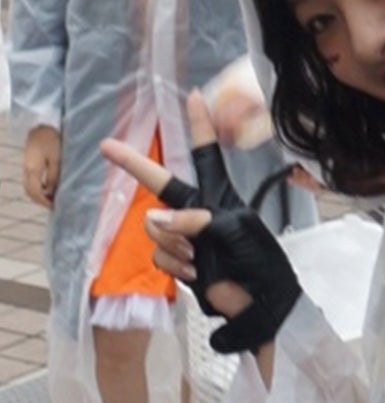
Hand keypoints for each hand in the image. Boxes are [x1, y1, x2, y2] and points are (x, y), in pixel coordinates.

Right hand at [23, 125, 61, 208]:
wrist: (41, 126)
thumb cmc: (52, 140)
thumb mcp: (56, 159)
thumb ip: (53, 176)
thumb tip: (51, 193)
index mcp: (33, 169)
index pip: (36, 192)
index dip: (44, 202)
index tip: (54, 207)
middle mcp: (26, 169)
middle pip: (30, 192)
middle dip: (41, 201)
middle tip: (54, 206)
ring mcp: (25, 167)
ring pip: (28, 187)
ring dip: (38, 195)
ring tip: (52, 199)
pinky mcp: (28, 164)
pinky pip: (30, 181)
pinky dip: (37, 188)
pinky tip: (48, 189)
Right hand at [101, 90, 301, 352]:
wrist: (261, 306)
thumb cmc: (259, 264)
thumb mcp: (234, 231)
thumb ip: (195, 220)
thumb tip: (157, 219)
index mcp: (220, 196)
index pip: (206, 155)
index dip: (199, 126)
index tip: (195, 96)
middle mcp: (199, 212)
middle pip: (162, 184)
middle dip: (135, 165)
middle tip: (106, 146)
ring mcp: (187, 238)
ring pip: (154, 227)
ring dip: (171, 243)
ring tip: (196, 257)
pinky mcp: (180, 262)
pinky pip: (159, 255)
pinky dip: (173, 265)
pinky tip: (194, 273)